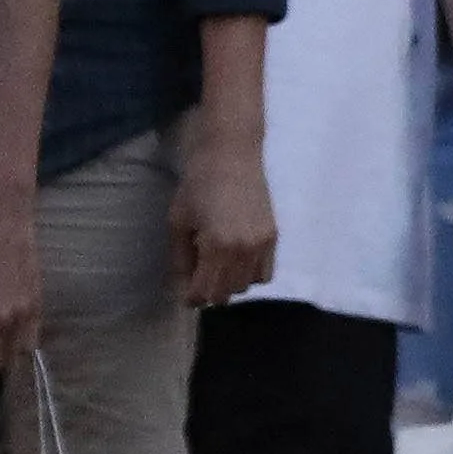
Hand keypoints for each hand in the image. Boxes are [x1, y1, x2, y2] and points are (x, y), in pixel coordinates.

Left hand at [173, 121, 276, 305]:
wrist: (231, 156)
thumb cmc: (197, 186)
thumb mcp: (178, 223)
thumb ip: (181, 259)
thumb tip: (184, 285)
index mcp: (217, 247)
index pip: (204, 291)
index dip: (190, 298)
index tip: (184, 294)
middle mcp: (244, 250)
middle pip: (226, 293)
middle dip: (209, 291)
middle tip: (198, 278)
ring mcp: (262, 244)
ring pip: (247, 285)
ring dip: (230, 283)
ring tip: (217, 268)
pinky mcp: (274, 236)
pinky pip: (266, 272)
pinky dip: (250, 274)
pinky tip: (237, 261)